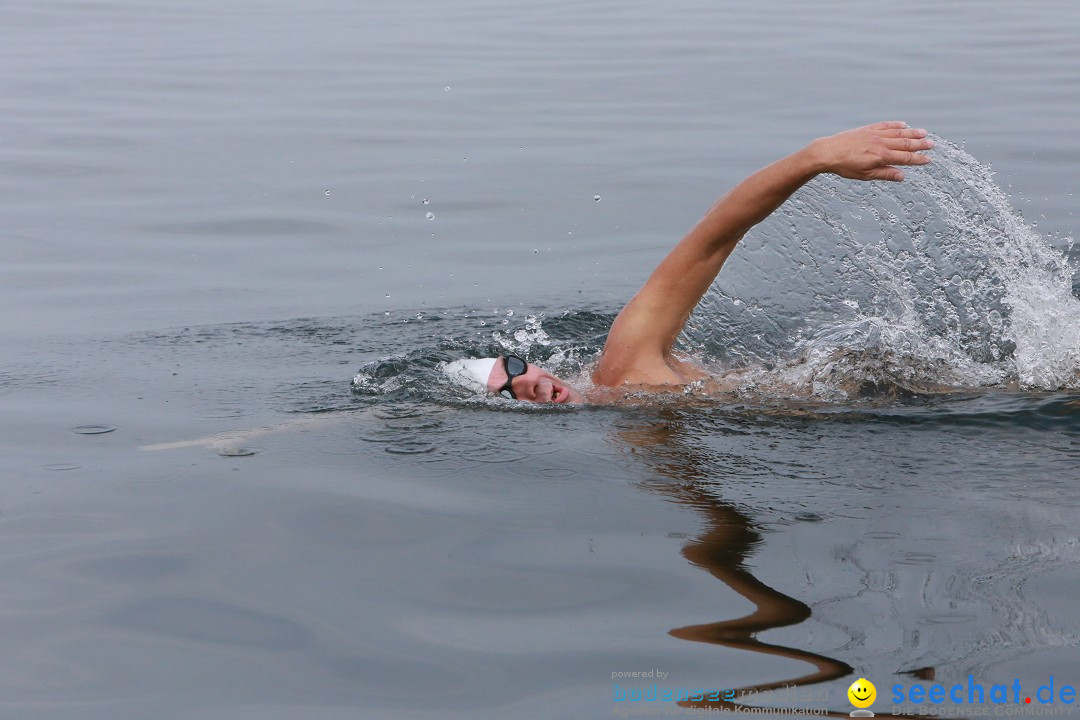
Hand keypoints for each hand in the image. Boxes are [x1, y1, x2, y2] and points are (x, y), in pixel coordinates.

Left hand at [809, 121, 932, 181]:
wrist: (827, 152)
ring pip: (898, 133)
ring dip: (912, 133)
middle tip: (932, 144)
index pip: (905, 158)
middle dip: (920, 144)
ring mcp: (874, 134)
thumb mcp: (865, 175)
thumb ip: (885, 174)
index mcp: (881, 156)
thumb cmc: (845, 166)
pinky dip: (896, 125)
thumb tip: (902, 176)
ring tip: (924, 133)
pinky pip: (885, 125)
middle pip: (905, 143)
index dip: (918, 159)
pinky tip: (904, 125)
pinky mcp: (867, 129)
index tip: (928, 159)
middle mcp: (881, 143)